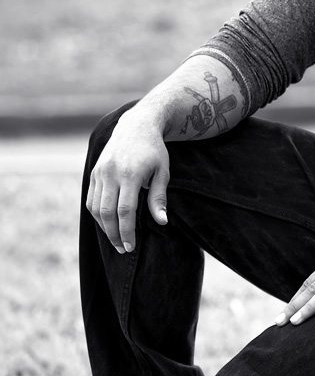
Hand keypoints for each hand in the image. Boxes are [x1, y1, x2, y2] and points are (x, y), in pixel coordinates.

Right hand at [86, 105, 169, 253]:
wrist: (137, 126)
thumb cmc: (154, 151)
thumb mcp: (163, 171)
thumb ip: (159, 197)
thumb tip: (162, 222)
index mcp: (130, 174)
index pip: (125, 211)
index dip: (126, 231)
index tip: (130, 246)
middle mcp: (111, 173)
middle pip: (107, 213)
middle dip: (114, 235)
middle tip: (123, 249)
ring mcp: (100, 172)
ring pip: (96, 208)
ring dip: (104, 228)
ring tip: (116, 240)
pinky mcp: (94, 172)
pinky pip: (91, 199)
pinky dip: (97, 215)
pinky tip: (107, 224)